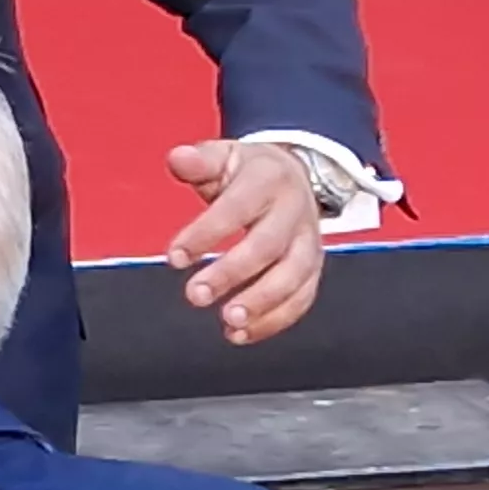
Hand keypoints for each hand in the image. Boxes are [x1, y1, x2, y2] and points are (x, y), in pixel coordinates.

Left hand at [163, 140, 325, 345]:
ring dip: (261, 304)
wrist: (294, 175)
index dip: (205, 233)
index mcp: (268, 179)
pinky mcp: (313, 268)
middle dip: (231, 274)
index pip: (236, 208)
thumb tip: (178, 158)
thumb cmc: (249, 171)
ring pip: (293, 277)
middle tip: (195, 295)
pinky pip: (301, 298)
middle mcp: (294, 211)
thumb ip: (198, 161)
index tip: (175, 257)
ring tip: (229, 323)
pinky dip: (274, 320)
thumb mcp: (223, 156)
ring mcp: (309, 241)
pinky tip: (243, 334)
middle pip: (267, 246)